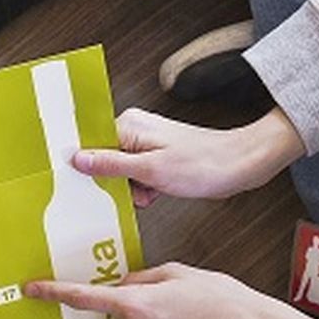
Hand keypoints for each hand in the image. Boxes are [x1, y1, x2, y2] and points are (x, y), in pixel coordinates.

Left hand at [26, 262, 318, 318]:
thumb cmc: (221, 300)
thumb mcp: (178, 273)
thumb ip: (141, 278)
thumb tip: (122, 285)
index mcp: (134, 303)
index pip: (82, 297)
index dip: (53, 292)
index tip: (31, 289)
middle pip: (115, 316)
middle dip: (133, 307)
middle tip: (169, 303)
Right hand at [72, 107, 304, 206]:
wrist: (241, 165)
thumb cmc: (204, 165)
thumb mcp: (149, 170)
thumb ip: (109, 165)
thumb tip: (77, 159)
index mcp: (128, 125)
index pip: (89, 145)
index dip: (87, 168)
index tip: (87, 184)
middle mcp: (135, 129)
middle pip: (102, 159)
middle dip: (113, 182)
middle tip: (131, 190)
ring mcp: (146, 143)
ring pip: (119, 171)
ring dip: (130, 188)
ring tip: (149, 192)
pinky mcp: (156, 156)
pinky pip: (135, 175)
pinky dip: (142, 188)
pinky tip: (155, 193)